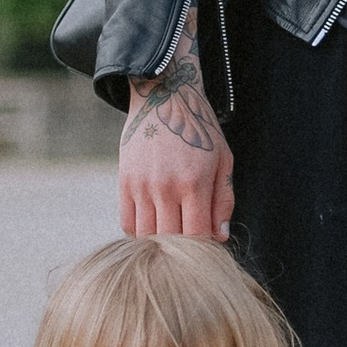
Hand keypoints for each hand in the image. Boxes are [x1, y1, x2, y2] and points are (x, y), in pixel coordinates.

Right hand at [118, 15, 233, 241]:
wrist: (163, 96)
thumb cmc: (201, 130)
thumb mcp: (223, 160)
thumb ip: (223, 200)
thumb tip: (220, 237)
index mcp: (194, 183)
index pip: (197, 236)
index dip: (204, 248)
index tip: (209, 246)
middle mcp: (165, 187)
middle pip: (170, 240)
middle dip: (182, 249)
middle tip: (190, 246)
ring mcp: (141, 186)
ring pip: (146, 235)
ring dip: (159, 242)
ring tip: (173, 235)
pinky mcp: (124, 182)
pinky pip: (127, 223)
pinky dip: (140, 232)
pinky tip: (154, 225)